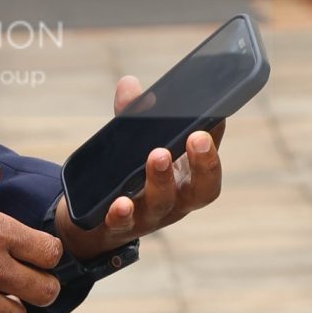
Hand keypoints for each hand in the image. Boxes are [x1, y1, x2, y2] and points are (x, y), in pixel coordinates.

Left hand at [52, 75, 225, 258]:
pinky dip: (121, 214)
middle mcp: (176, 201)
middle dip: (203, 164)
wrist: (97, 220)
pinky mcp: (118, 228)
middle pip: (200, 191)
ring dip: (162, 179)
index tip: (210, 125)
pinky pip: (122, 224)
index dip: (214, 150)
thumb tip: (129, 84)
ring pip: (162, 203)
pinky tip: (119, 203)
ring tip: (158, 155)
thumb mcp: (139, 147)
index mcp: (188, 180)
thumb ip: (136, 117)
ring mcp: (150, 216)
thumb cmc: (132, 177)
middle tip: (196, 137)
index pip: (210, 167)